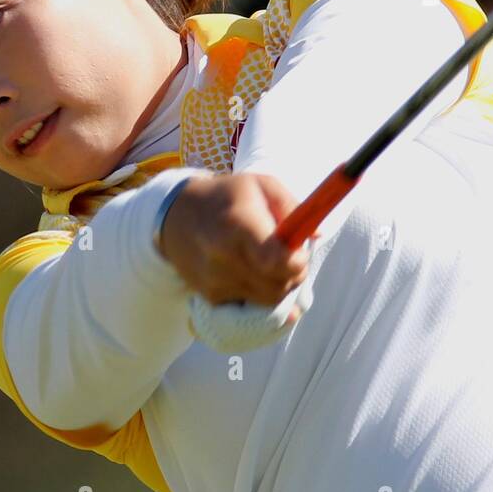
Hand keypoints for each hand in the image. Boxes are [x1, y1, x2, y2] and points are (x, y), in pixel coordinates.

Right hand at [157, 173, 309, 315]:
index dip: (296, 263)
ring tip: (272, 263)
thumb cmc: (228, 196)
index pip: (275, 261)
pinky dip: (261, 293)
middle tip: (291, 258)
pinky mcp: (211, 297)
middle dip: (294, 275)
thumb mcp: (262, 186)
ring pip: (268, 300)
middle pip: (278, 286)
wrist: (176, 217)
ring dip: (280, 286)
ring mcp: (216, 281)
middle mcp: (224, 257)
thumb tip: (316, 235)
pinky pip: (251, 305)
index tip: (299, 253)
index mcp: (239, 225)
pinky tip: (254, 273)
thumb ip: (294, 208)